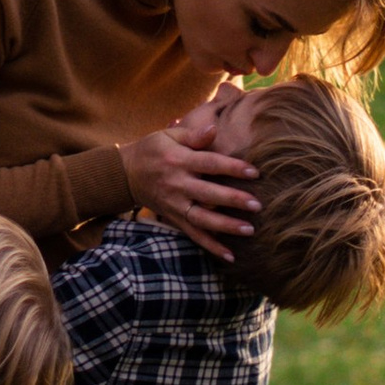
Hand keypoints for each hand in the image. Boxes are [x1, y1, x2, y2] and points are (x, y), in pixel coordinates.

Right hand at [121, 109, 260, 259]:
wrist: (126, 174)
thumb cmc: (153, 150)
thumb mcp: (168, 136)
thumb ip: (193, 135)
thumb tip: (214, 128)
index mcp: (179, 161)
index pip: (210, 164)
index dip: (232, 168)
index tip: (254, 172)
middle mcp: (177, 184)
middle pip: (209, 194)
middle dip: (233, 200)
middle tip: (257, 205)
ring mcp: (175, 205)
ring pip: (202, 219)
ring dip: (226, 226)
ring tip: (249, 230)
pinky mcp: (174, 218)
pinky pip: (193, 235)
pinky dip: (211, 246)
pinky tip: (230, 256)